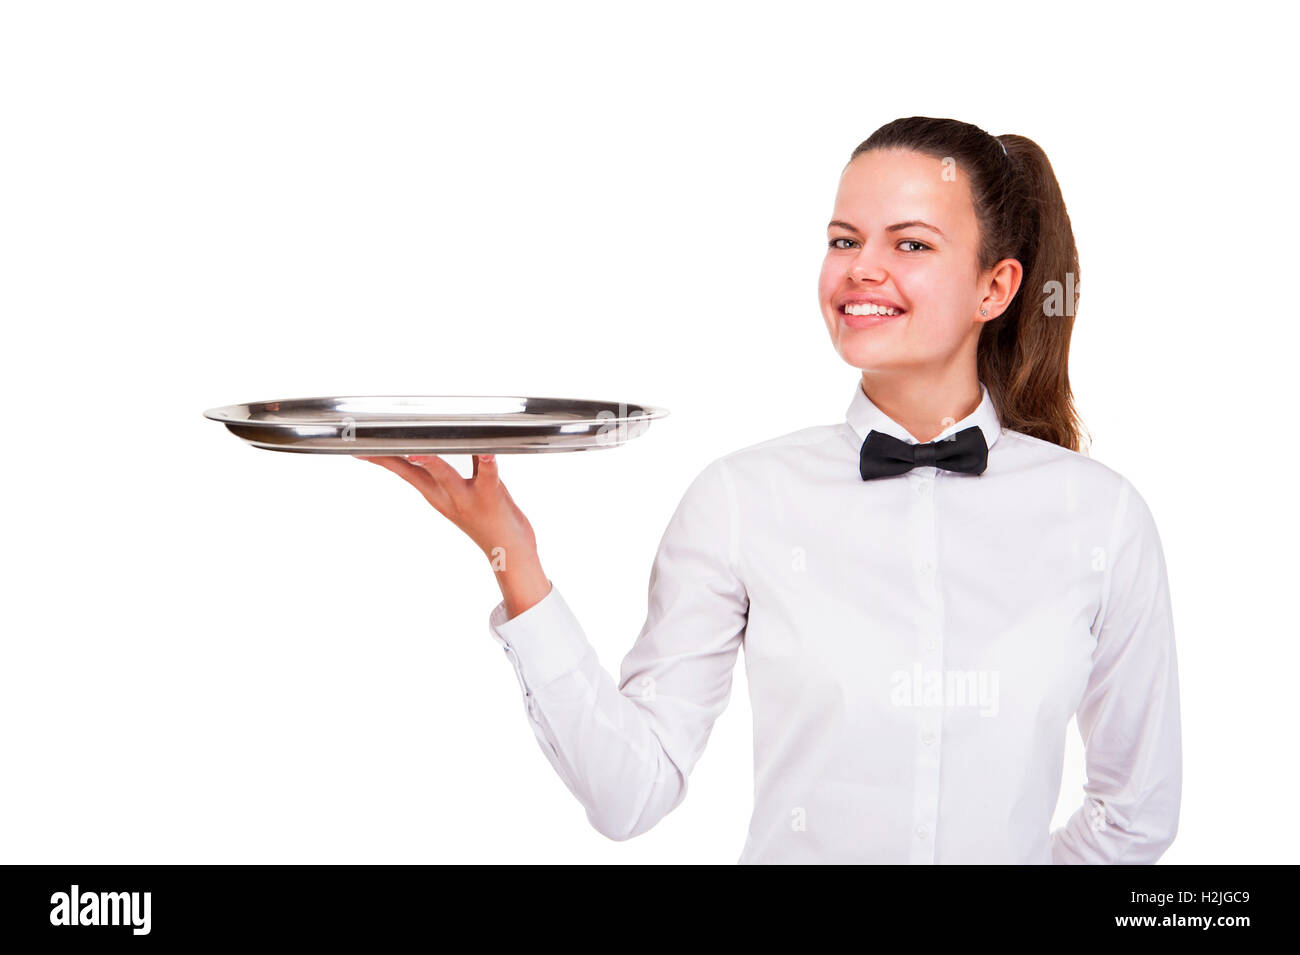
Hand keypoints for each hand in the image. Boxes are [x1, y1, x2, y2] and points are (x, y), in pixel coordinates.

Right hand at [355, 453, 537, 561]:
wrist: (510, 553)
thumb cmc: (489, 518)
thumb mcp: (464, 492)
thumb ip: (459, 465)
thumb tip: (452, 439)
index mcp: (437, 494)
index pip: (404, 471)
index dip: (382, 459)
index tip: (359, 448)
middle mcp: (447, 496)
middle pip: (414, 473)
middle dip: (393, 459)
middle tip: (371, 447)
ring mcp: (467, 497)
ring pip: (445, 475)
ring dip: (432, 464)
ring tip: (418, 453)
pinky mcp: (490, 496)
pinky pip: (489, 476)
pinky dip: (489, 464)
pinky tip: (488, 454)